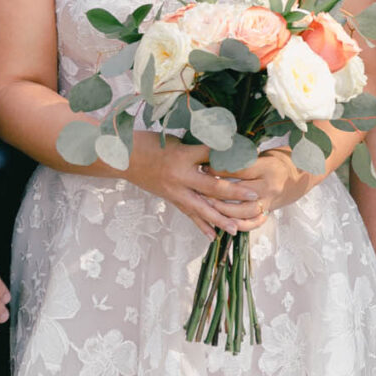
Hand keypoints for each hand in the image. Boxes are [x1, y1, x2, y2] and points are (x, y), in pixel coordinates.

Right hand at [124, 133, 242, 238]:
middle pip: (211, 186)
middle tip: (253, 196)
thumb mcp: (176, 139)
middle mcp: (180, 175)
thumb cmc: (149, 143)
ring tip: (235, 228)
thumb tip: (223, 147)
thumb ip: (199, 147)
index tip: (251, 154)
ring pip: (200, 207)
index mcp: (182, 155)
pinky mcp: (171, 199)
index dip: (231, 154)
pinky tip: (213, 235)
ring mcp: (175, 190)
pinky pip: (189, 214)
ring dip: (219, 218)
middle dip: (233, 191)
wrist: (123, 158)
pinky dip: (201, 225)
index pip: (212, 154)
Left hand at [206, 148, 316, 233]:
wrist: (301, 175)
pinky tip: (223, 221)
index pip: (239, 170)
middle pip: (238, 191)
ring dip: (223, 209)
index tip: (205, 166)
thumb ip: (243, 158)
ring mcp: (269, 201)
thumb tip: (216, 155)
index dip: (220, 169)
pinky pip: (252, 223)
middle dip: (216, 190)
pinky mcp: (268, 211)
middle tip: (199, 186)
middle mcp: (268, 186)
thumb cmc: (278, 160)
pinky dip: (238, 224)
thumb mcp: (263, 154)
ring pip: (243, 211)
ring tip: (207, 204)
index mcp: (267, 167)